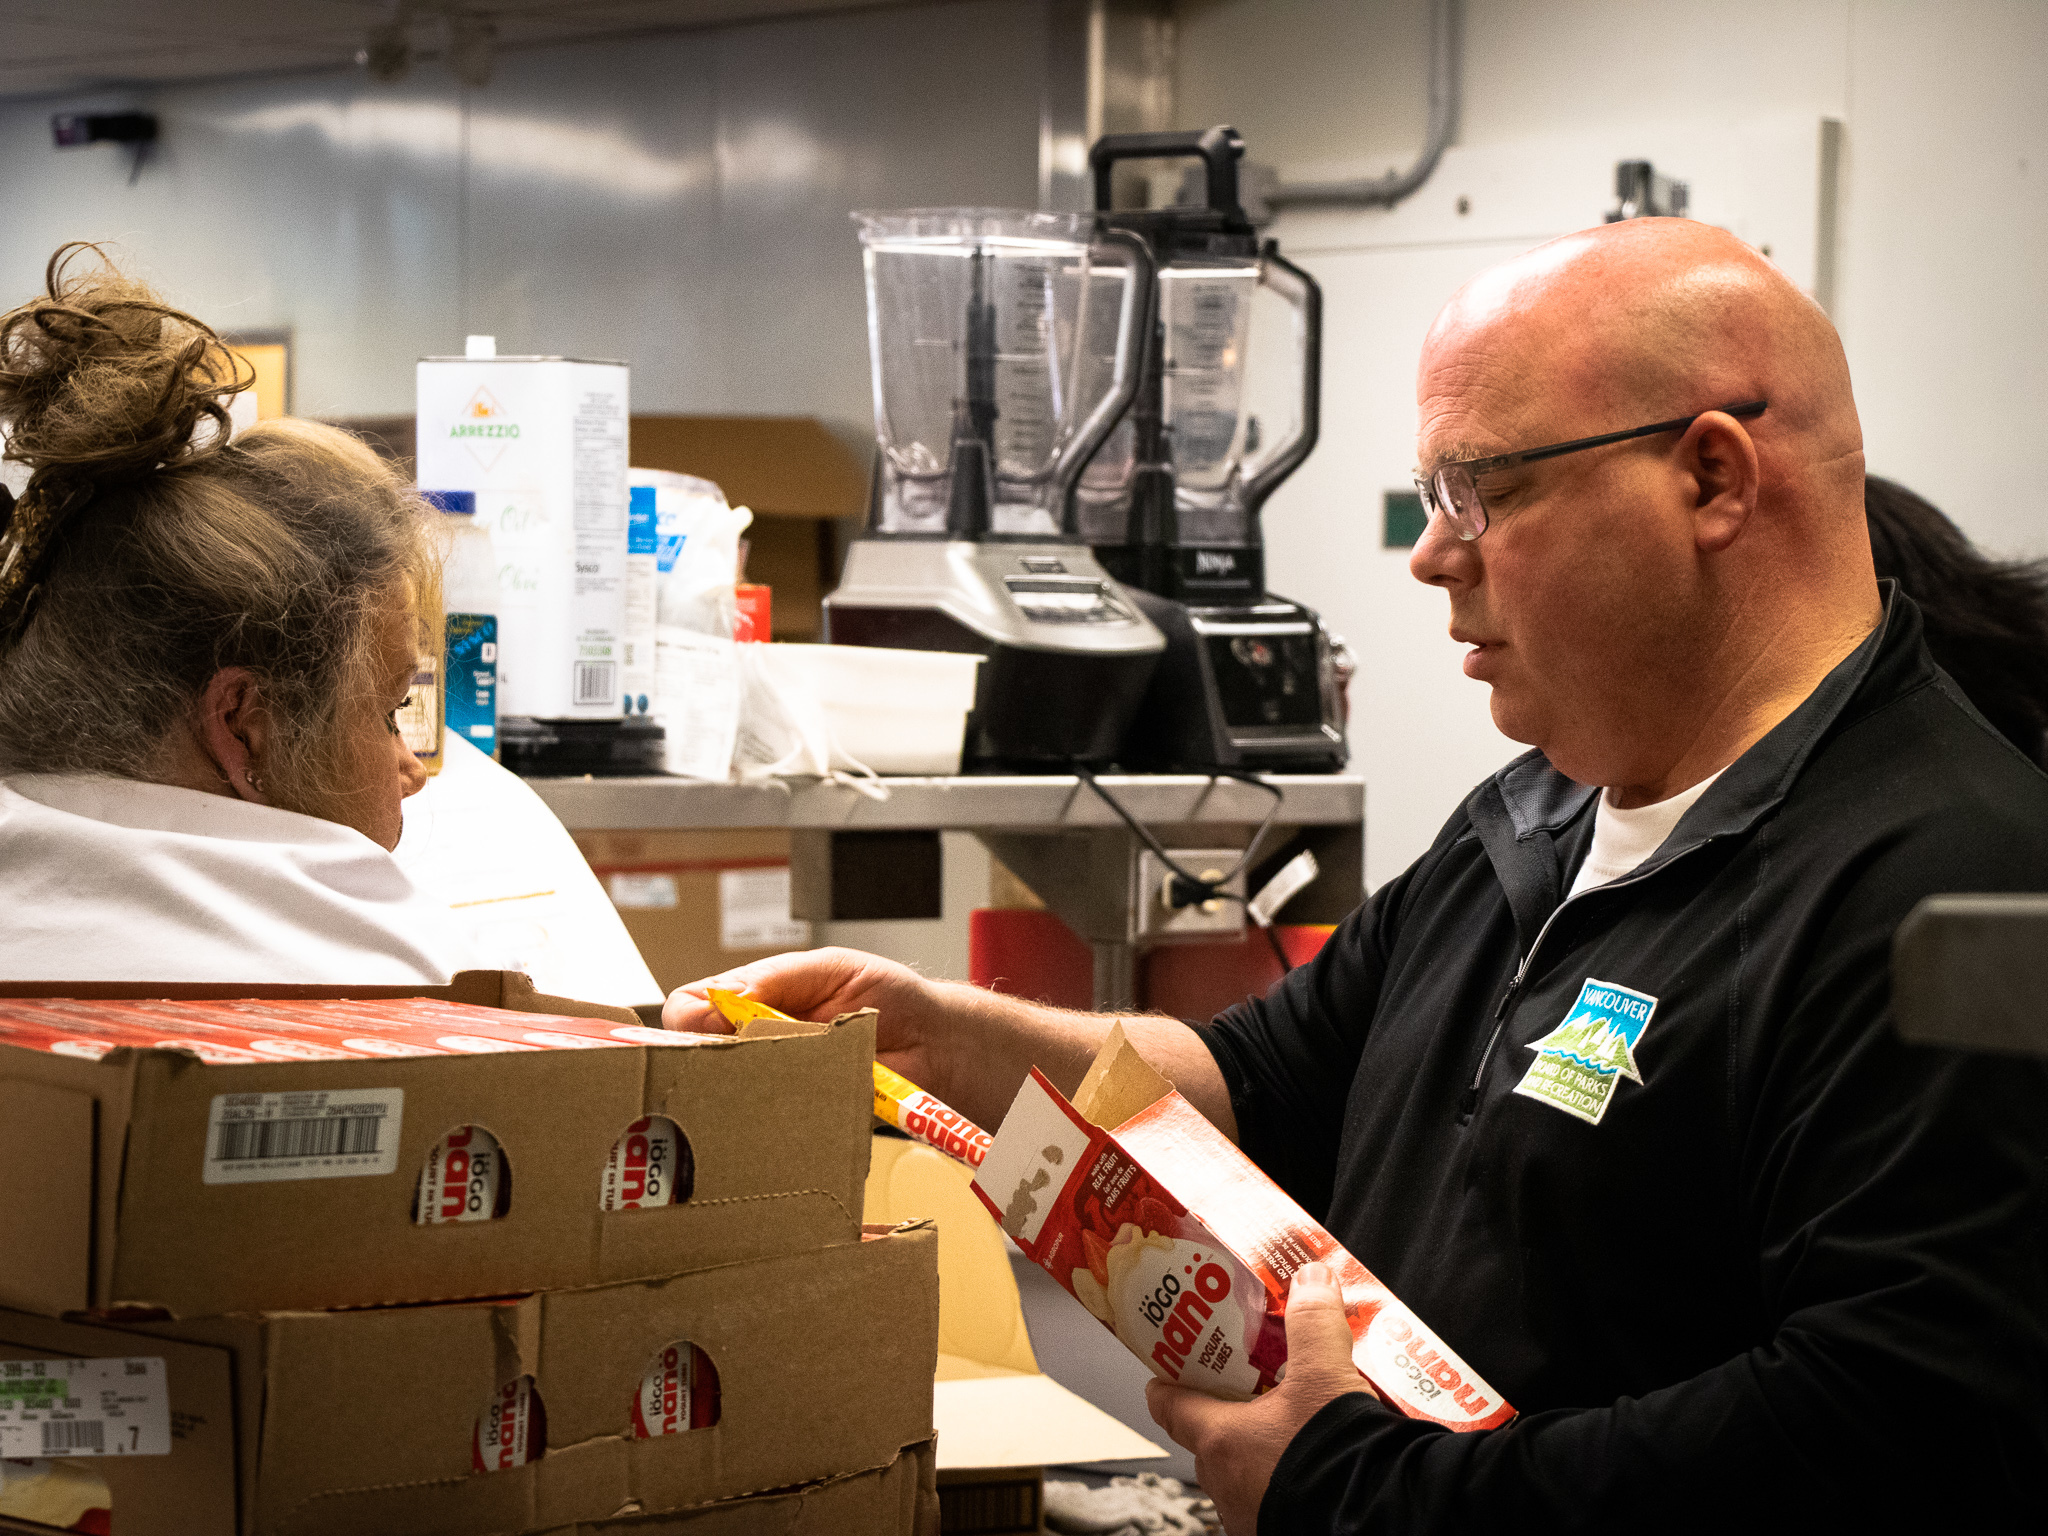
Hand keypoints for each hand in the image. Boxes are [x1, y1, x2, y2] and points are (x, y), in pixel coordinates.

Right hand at [662, 947, 956, 1097]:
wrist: (936, 1042)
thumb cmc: (888, 996)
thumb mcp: (829, 968)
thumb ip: (773, 980)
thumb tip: (716, 999)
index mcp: (755, 998)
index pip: (692, 1006)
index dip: (689, 1020)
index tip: (706, 1028)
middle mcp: (756, 1041)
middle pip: (697, 1057)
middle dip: (707, 1060)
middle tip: (735, 1060)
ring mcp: (775, 1083)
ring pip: (727, 1097)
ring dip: (743, 1092)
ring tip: (778, 1081)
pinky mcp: (800, 1119)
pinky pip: (770, 1130)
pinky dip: (777, 1122)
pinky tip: (796, 1110)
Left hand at [1145, 1263, 1370, 1534]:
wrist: (1380, 1519)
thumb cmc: (1333, 1455)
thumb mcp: (1325, 1374)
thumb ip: (1314, 1321)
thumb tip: (1311, 1278)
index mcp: (1218, 1440)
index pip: (1167, 1405)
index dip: (1168, 1379)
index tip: (1173, 1362)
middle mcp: (1224, 1482)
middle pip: (1210, 1433)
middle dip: (1230, 1404)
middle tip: (1254, 1376)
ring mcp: (1249, 1512)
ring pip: (1243, 1466)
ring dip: (1262, 1441)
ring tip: (1295, 1414)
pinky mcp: (1280, 1525)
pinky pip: (1271, 1491)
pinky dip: (1286, 1469)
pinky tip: (1317, 1453)